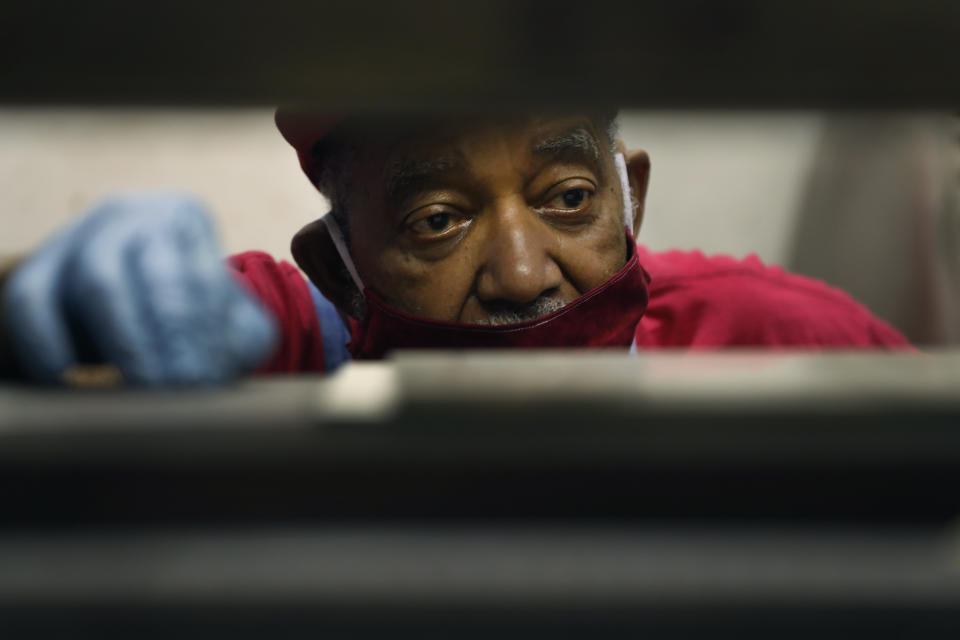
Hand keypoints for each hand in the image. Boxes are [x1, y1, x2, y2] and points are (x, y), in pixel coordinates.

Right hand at [2, 193, 277, 384]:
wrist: (119, 292)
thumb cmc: (185, 308)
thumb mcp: (225, 314)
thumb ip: (242, 335)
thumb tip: (233, 358)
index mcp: (186, 220)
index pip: (203, 277)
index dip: (205, 334)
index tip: (207, 381)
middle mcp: (132, 217)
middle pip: (155, 276)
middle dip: (170, 340)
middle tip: (178, 391)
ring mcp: (78, 238)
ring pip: (98, 284)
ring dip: (123, 344)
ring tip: (142, 392)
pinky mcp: (35, 269)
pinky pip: (32, 303)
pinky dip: (49, 345)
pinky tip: (72, 380)